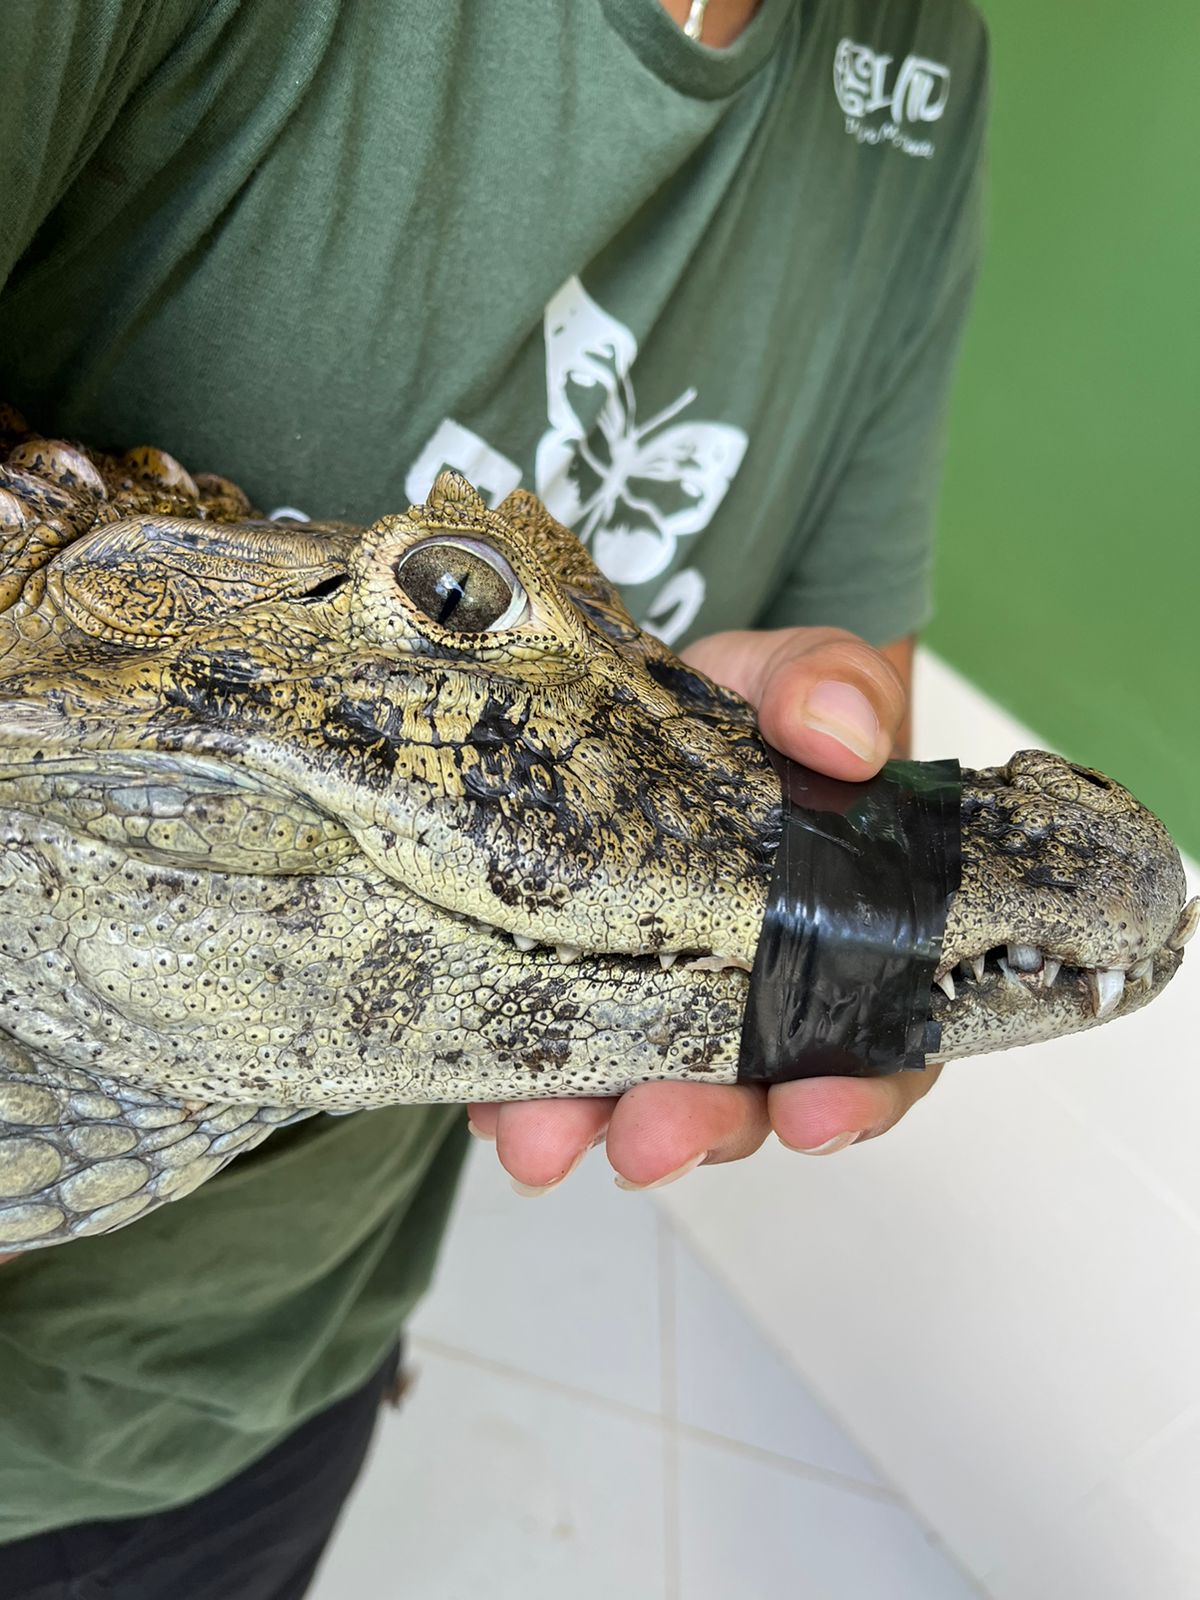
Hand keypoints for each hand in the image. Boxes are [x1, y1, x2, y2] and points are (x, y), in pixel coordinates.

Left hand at [467, 625, 940, 1193]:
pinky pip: (556, 1065)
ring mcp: (670, 1009)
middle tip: (652, 1141)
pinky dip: (523, 1094)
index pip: (879, 1047)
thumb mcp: (795, 674)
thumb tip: (840, 733)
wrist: (653, 700)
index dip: (859, 1095)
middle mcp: (763, 1002)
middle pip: (752, 1097)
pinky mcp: (582, 994)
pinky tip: (492, 1107)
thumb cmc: (753, 707)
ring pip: (647, 1096)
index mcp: (853, 946)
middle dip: (701, 1126)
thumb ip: (834, 685)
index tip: (813, 1112)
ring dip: (598, 1125)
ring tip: (541, 1142)